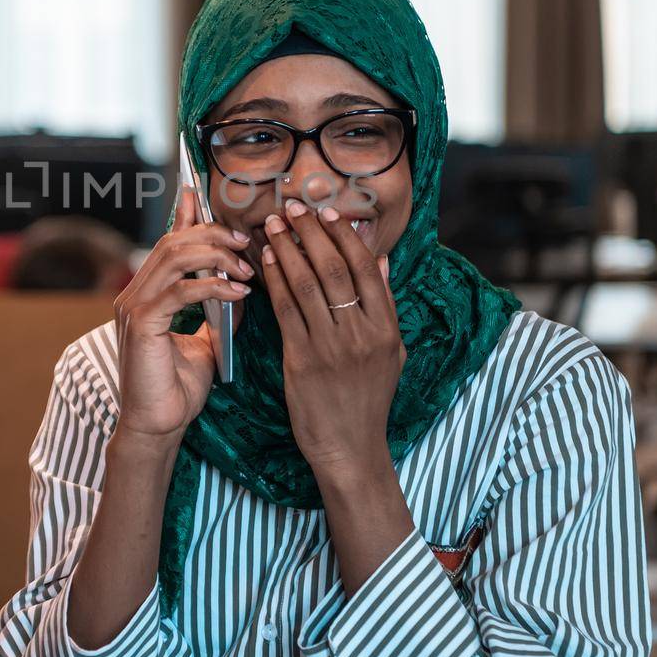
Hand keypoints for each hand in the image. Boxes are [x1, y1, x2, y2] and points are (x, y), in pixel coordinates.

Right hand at [112, 185, 252, 447]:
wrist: (159, 426)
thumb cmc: (178, 388)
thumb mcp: (207, 341)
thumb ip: (218, 311)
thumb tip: (243, 286)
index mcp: (148, 293)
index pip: (167, 241)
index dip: (185, 214)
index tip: (202, 193)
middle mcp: (135, 293)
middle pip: (173, 241)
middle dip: (213, 234)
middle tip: (246, 243)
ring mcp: (134, 307)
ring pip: (174, 257)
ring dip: (216, 256)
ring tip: (246, 269)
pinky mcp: (141, 324)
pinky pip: (180, 290)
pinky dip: (212, 286)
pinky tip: (237, 293)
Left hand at [261, 198, 404, 483]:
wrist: (349, 447)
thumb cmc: (367, 399)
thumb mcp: (391, 352)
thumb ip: (386, 305)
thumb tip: (381, 259)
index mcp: (386, 329)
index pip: (365, 269)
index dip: (344, 237)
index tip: (327, 214)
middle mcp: (362, 334)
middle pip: (335, 269)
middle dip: (311, 234)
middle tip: (293, 209)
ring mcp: (332, 347)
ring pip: (307, 285)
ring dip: (287, 249)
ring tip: (274, 226)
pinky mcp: (303, 360)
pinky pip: (286, 311)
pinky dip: (274, 281)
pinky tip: (265, 262)